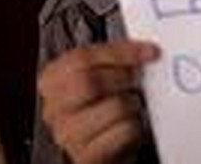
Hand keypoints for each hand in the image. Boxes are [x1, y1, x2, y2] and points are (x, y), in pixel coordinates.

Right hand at [38, 40, 160, 163]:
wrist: (104, 150)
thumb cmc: (101, 109)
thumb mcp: (100, 77)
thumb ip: (113, 60)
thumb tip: (144, 49)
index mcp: (52, 80)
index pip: (81, 58)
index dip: (119, 52)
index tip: (148, 51)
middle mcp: (54, 109)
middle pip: (90, 81)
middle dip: (124, 77)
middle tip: (138, 79)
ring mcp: (68, 135)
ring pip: (113, 107)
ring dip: (132, 104)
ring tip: (131, 107)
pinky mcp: (88, 156)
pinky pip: (124, 131)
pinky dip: (135, 127)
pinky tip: (130, 126)